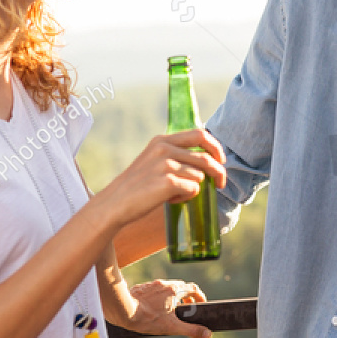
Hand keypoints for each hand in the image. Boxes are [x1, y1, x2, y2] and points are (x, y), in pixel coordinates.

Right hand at [92, 129, 226, 230]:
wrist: (115, 203)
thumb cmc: (137, 185)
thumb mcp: (153, 160)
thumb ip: (175, 155)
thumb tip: (207, 160)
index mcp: (162, 141)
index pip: (200, 134)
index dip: (215, 147)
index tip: (220, 160)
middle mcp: (164, 149)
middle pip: (205, 157)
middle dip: (219, 171)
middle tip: (221, 183)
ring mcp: (166, 165)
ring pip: (199, 176)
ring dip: (192, 188)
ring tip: (173, 194)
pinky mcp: (168, 182)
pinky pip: (193, 189)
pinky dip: (186, 196)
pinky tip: (170, 199)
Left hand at [122, 279, 210, 337]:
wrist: (121, 310)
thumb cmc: (147, 318)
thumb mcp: (171, 327)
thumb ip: (191, 330)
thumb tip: (208, 333)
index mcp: (174, 290)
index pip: (193, 288)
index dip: (200, 296)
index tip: (201, 304)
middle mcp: (164, 284)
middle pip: (180, 287)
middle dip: (186, 297)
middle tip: (187, 309)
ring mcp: (151, 285)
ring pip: (166, 289)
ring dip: (172, 297)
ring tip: (169, 311)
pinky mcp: (141, 288)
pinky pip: (154, 291)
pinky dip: (158, 298)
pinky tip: (152, 309)